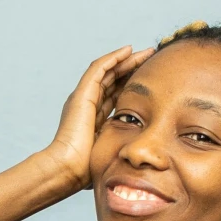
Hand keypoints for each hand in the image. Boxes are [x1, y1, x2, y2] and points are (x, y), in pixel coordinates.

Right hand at [39, 45, 154, 193]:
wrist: (69, 169)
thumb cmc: (87, 168)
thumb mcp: (111, 152)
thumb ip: (123, 148)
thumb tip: (142, 156)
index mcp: (94, 117)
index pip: (116, 94)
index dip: (132, 84)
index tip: (151, 78)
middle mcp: (87, 104)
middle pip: (112, 79)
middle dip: (131, 67)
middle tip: (151, 58)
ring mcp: (83, 97)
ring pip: (107, 70)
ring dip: (126, 59)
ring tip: (144, 52)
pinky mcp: (82, 94)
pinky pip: (98, 69)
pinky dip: (113, 58)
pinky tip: (129, 51)